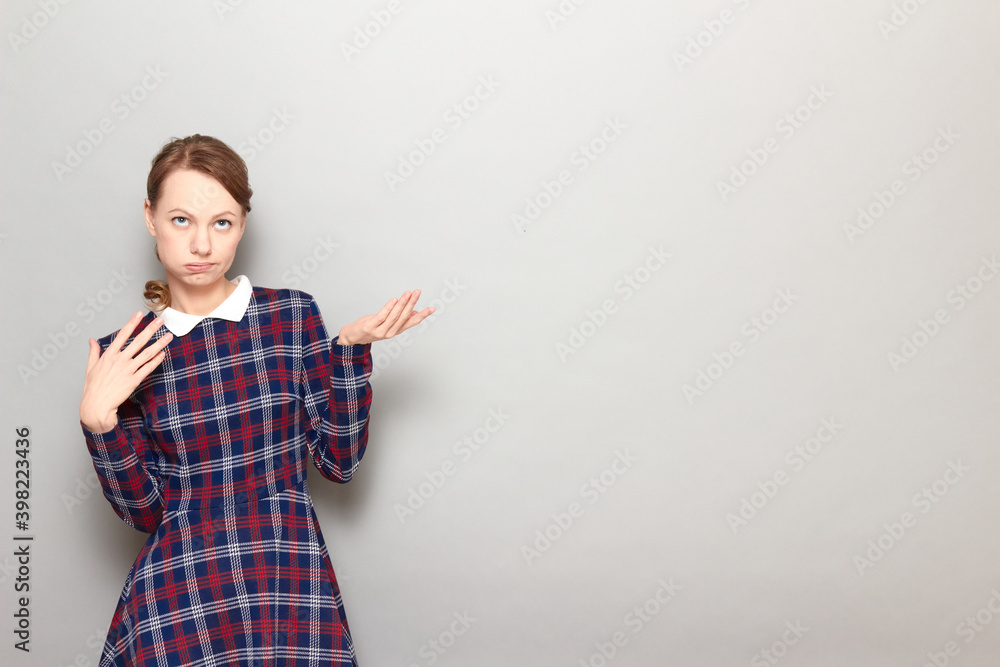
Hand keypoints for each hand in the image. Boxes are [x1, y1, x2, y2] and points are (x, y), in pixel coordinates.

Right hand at [79, 312, 173, 431]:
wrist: (97, 405)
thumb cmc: (93, 387)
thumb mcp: (90, 367)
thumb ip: (93, 352)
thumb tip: (91, 340)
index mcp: (109, 355)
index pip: (122, 335)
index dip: (132, 323)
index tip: (139, 314)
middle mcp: (119, 361)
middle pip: (138, 341)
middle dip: (151, 329)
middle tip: (161, 321)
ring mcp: (128, 370)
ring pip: (146, 354)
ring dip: (159, 344)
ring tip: (168, 336)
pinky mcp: (134, 380)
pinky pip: (148, 368)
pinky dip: (156, 361)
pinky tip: (163, 354)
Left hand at [338, 289, 434, 344]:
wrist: (353, 337)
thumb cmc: (371, 328)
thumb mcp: (387, 324)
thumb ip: (400, 319)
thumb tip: (413, 312)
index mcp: (396, 330)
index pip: (412, 322)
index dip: (423, 315)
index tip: (432, 308)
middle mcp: (390, 332)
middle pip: (404, 316)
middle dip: (412, 303)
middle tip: (418, 292)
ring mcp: (380, 331)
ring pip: (395, 315)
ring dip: (402, 303)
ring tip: (408, 293)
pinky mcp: (371, 327)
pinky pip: (382, 316)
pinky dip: (389, 307)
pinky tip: (394, 300)